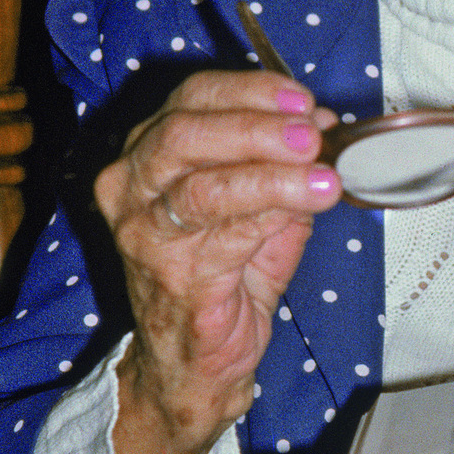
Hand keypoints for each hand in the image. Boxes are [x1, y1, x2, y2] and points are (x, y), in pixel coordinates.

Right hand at [93, 70, 341, 453]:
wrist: (198, 362)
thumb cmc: (227, 274)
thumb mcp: (262, 204)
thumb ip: (286, 161)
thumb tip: (322, 121)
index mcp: (148, 154)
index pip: (192, 97)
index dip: (250, 90)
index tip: (302, 98)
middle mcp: (131, 188)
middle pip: (185, 132)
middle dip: (256, 126)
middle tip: (310, 135)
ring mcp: (143, 235)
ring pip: (204, 185)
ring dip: (272, 173)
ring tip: (322, 174)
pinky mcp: (171, 277)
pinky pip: (226, 234)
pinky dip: (274, 212)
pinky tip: (312, 203)